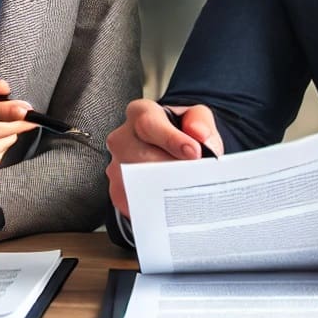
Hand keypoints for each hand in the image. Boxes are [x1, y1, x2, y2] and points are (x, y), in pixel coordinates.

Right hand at [105, 99, 222, 218]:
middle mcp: (123, 137)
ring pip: (137, 182)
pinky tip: (173, 200)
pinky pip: (135, 202)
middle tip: (194, 176)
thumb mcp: (196, 119)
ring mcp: (116, 166)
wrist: (170, 153)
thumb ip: (200, 121)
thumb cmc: (181, 133)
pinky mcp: (118, 191)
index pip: (148, 123)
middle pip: (141, 156)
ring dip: (164, 189)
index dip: (171, 139)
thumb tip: (199, 134)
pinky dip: (157, 204)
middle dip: (171, 168)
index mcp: (141, 113)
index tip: (194, 152)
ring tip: (187, 189)